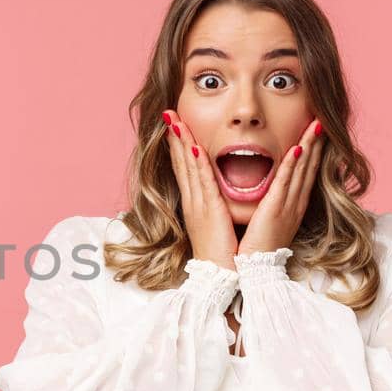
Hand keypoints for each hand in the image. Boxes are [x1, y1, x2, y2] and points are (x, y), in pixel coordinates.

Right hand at [163, 110, 236, 270]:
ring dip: (182, 142)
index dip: (178, 146)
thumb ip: (216, 208)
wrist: (219, 277)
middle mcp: (193, 201)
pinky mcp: (208, 211)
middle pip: (181, 162)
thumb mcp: (216, 225)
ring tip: (176, 121)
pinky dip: (198, 164)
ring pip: (189, 167)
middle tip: (168, 114)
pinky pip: (203, 182)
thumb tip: (218, 197)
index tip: (175, 126)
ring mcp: (198, 205)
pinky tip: (194, 148)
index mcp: (196, 204)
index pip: (185, 168)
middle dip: (175, 137)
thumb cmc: (222, 253)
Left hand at [238, 118, 323, 254]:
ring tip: (315, 125)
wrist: (254, 272)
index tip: (315, 132)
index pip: (305, 173)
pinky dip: (291, 166)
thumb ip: (270, 206)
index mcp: (292, 207)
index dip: (312, 151)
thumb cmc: (255, 249)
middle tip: (321, 120)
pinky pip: (284, 183)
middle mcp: (294, 204)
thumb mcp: (267, 223)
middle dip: (315, 143)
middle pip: (308, 167)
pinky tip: (297, 149)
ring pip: (301, 170)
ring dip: (308, 146)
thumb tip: (269, 195)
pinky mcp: (275, 211)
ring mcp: (287, 207)